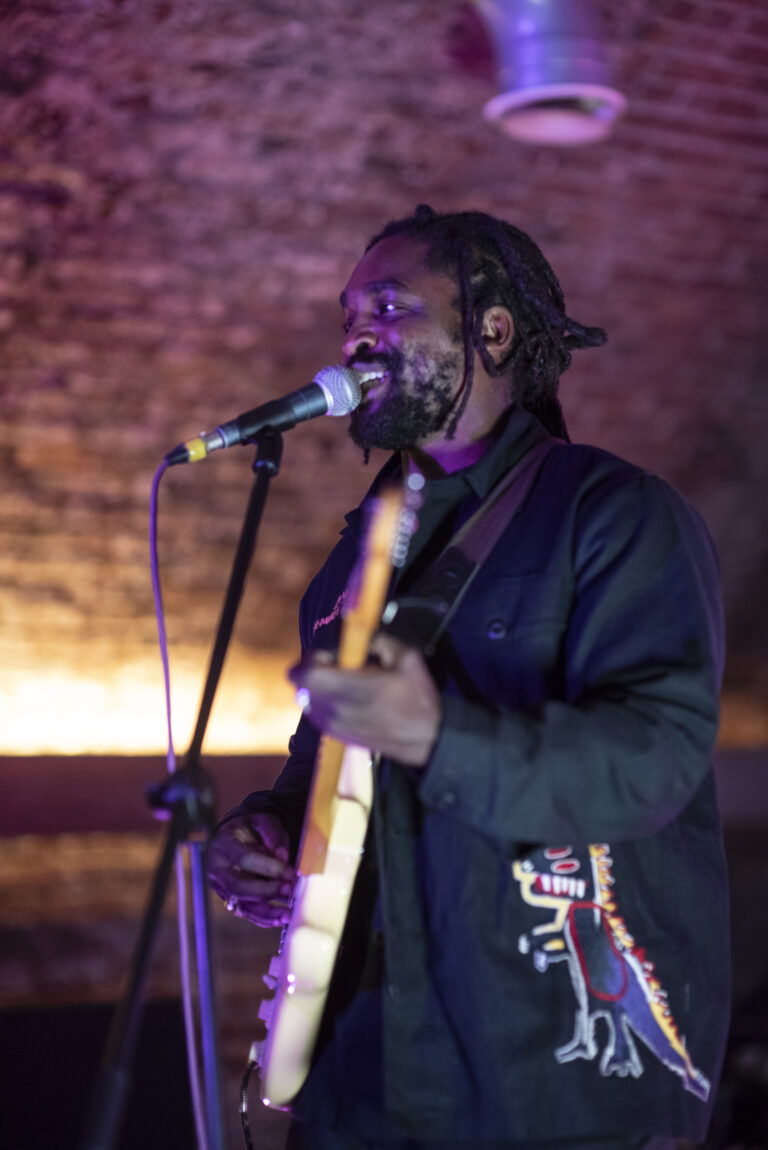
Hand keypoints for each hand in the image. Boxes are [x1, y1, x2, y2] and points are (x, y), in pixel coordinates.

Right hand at [207, 812, 294, 926]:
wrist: (235, 836)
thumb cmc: (250, 828)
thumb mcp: (261, 820)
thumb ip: (272, 833)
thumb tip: (282, 855)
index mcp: (223, 846)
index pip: (243, 859)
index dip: (266, 867)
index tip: (289, 872)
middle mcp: (218, 870)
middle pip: (238, 886)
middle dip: (266, 890)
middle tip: (290, 890)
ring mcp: (222, 888)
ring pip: (242, 904)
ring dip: (267, 911)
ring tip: (289, 913)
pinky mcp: (231, 900)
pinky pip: (247, 913)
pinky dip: (265, 918)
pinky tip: (281, 918)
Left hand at [289, 633, 440, 766]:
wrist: (427, 739)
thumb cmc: (418, 698)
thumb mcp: (406, 657)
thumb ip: (378, 640)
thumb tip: (360, 635)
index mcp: (349, 689)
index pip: (304, 674)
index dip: (312, 659)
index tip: (331, 656)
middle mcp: (335, 710)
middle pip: (301, 686)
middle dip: (315, 671)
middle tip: (339, 668)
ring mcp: (335, 727)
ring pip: (307, 701)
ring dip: (319, 688)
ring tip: (346, 685)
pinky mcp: (339, 737)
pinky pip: (318, 714)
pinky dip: (326, 703)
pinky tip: (350, 701)